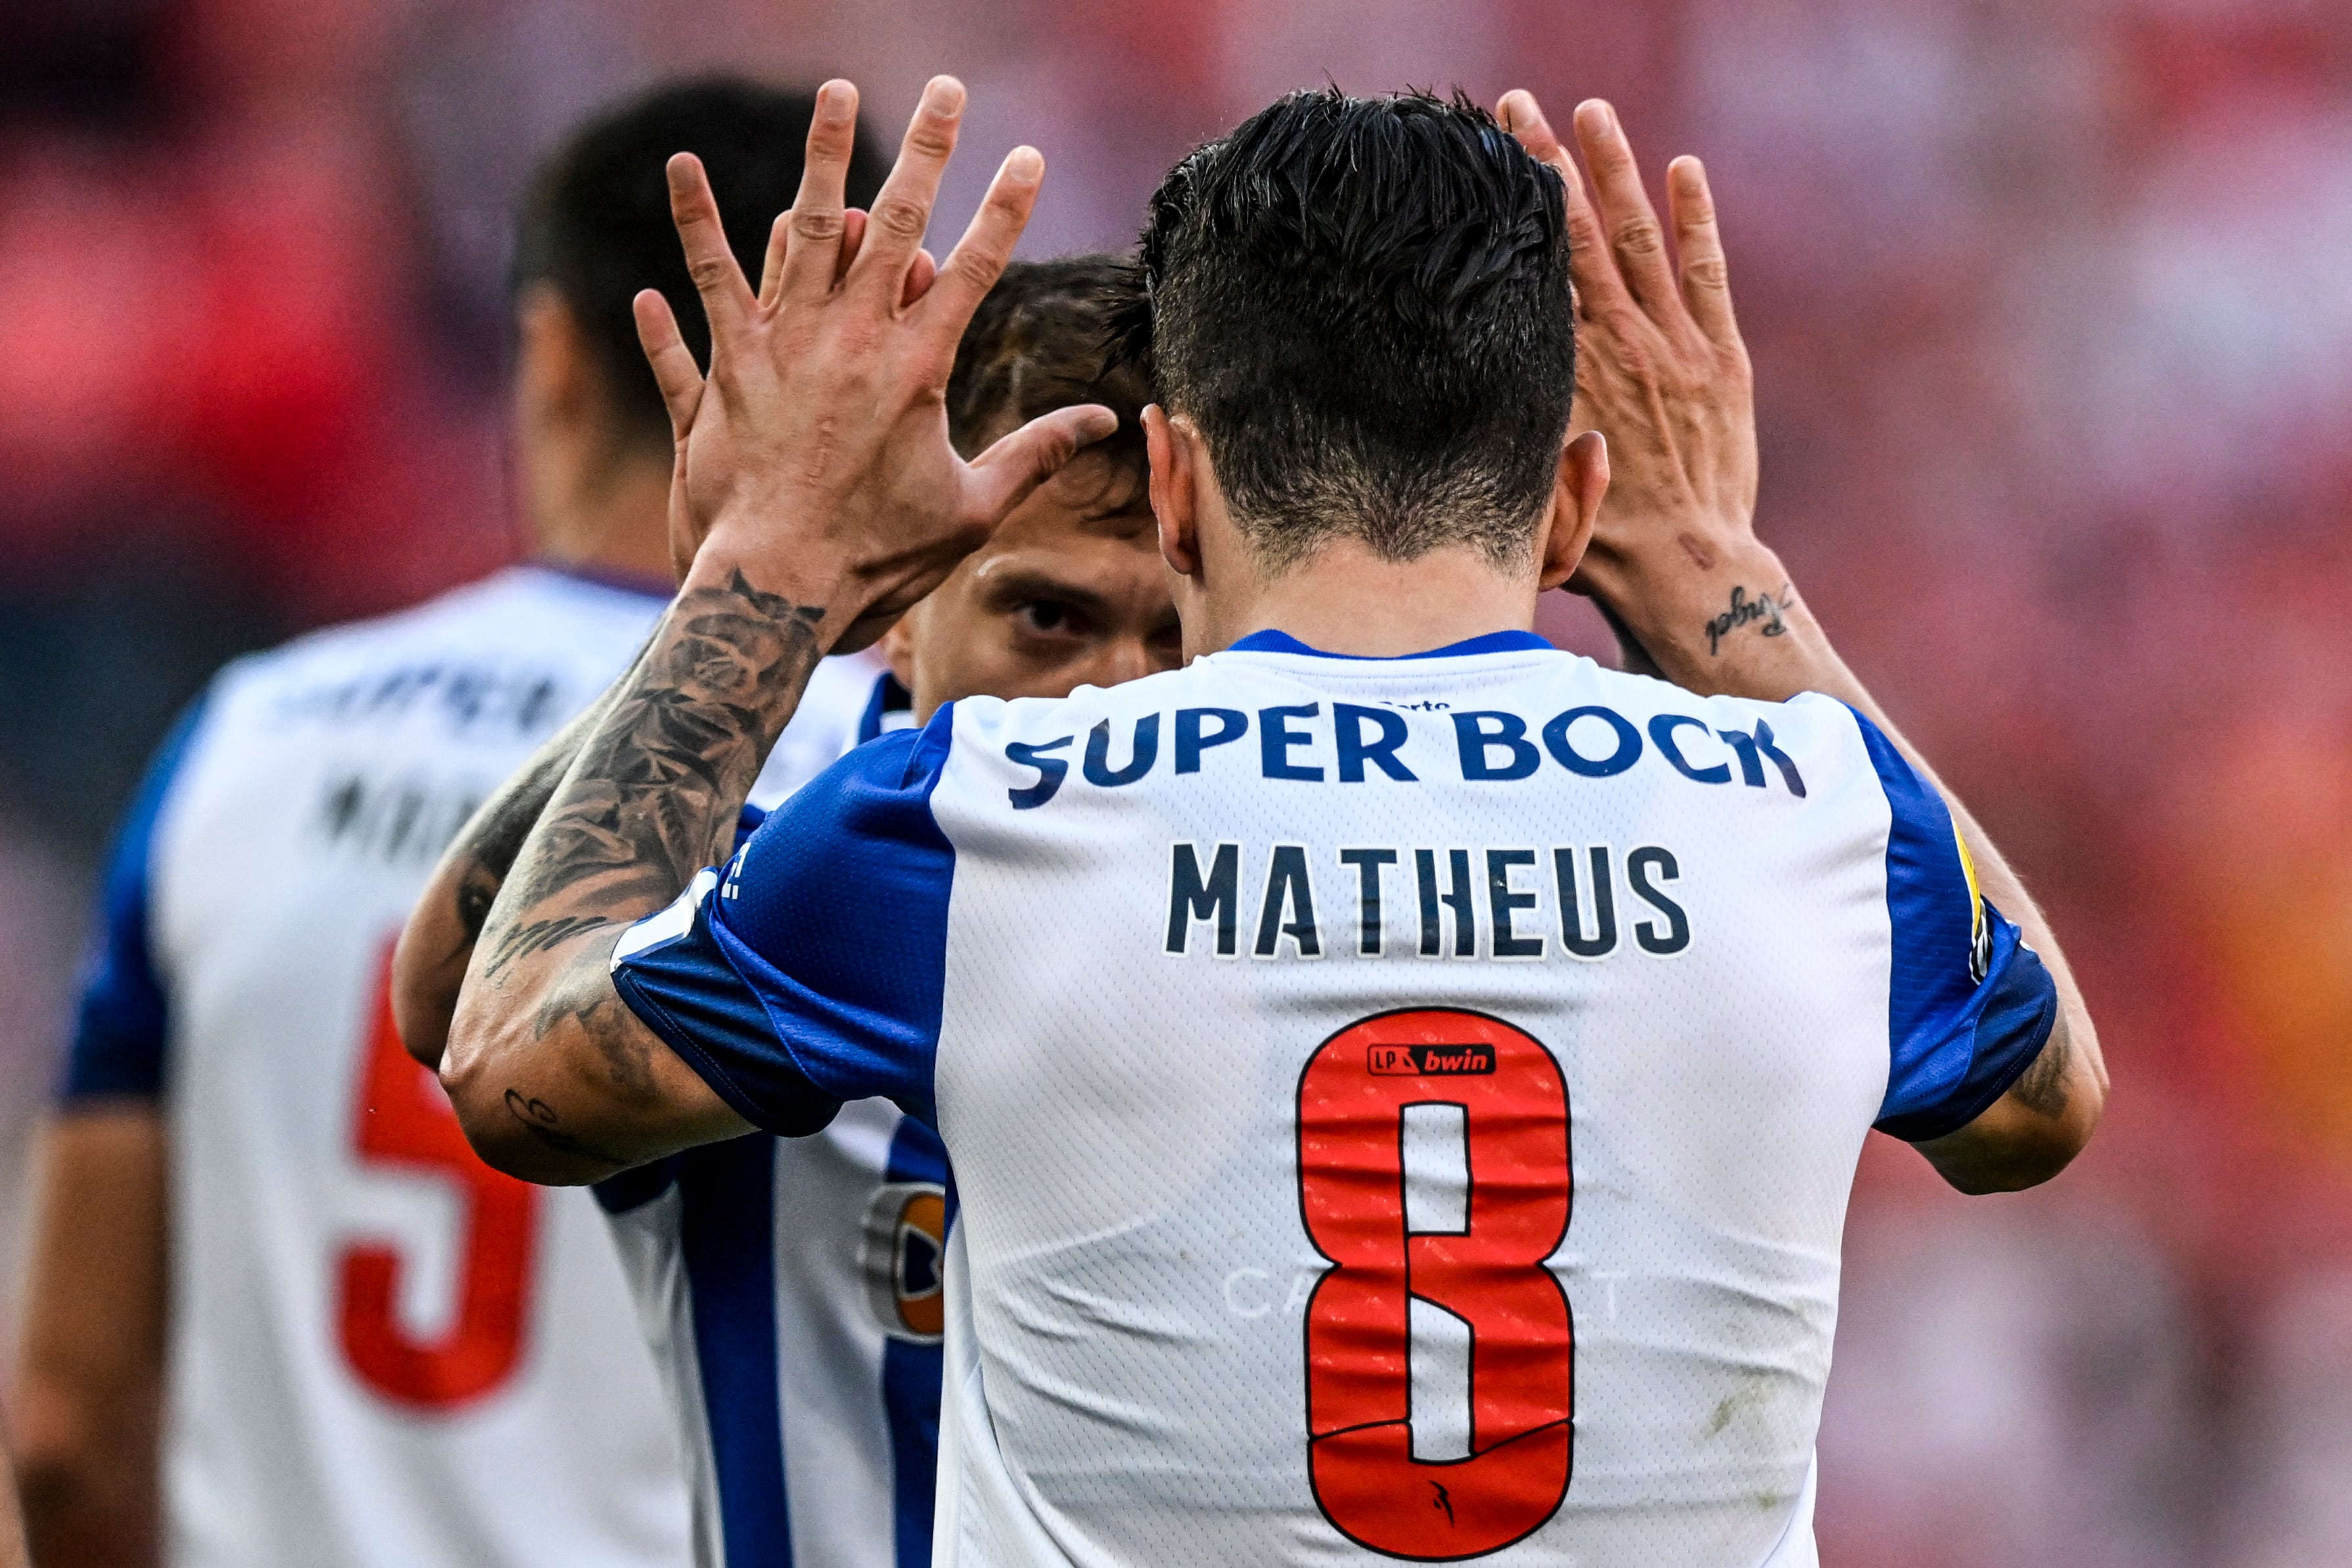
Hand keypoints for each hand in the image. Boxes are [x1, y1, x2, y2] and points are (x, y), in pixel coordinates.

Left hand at [634, 77, 1114, 648]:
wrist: (778, 588)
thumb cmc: (877, 560)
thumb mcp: (972, 511)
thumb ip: (1036, 456)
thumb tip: (1103, 423)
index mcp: (919, 370)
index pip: (974, 269)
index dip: (1005, 209)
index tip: (1028, 156)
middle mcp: (855, 341)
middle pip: (899, 222)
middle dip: (928, 150)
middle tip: (948, 87)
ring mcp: (787, 345)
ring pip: (807, 226)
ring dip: (824, 155)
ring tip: (835, 93)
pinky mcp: (730, 362)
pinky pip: (711, 278)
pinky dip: (696, 223)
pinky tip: (683, 168)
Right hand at [1499, 92, 1785, 688]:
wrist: (1685, 571)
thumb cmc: (1598, 547)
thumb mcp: (1530, 484)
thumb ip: (1504, 431)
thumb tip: (1459, 389)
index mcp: (1562, 373)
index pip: (1530, 270)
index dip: (1507, 209)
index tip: (1481, 157)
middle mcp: (1613, 346)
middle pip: (1571, 235)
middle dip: (1542, 164)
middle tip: (1518, 105)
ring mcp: (1671, 347)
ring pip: (1635, 238)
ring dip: (1612, 169)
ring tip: (1589, 112)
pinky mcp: (1720, 360)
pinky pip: (1704, 273)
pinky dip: (1694, 219)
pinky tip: (1682, 169)